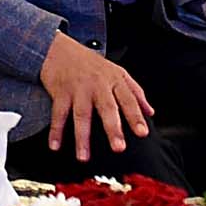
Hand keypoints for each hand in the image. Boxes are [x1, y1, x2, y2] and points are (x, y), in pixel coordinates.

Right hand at [37, 32, 151, 159]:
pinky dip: (56, 131)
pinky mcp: (60, 91)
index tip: (142, 133)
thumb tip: (150, 112)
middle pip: (106, 108)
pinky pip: (58, 114)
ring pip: (81, 115)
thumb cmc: (90, 63)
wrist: (59, 48)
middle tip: (118, 148)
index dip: (136, 116)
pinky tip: (55, 145)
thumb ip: (135, 92)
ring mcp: (78, 88)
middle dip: (113, 129)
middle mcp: (97, 84)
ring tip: (84, 156)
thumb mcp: (117, 72)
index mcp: (114, 80)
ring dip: (82, 137)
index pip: (128, 100)